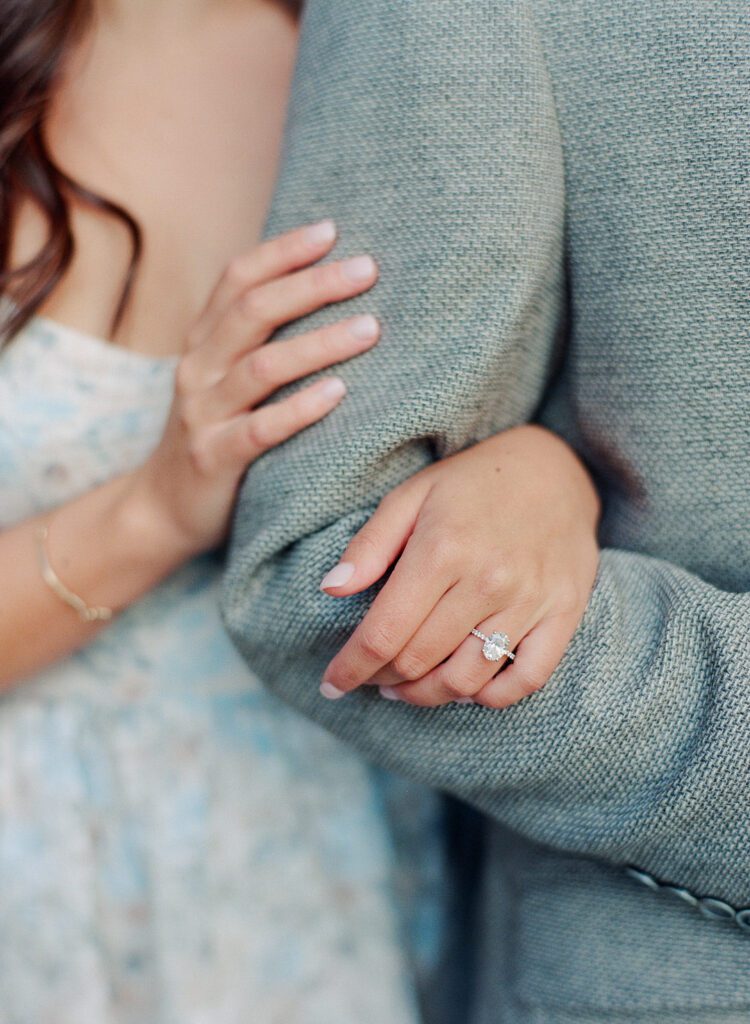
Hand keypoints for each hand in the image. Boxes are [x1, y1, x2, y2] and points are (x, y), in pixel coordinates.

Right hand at [132, 220, 379, 555]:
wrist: (164, 508)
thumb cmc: (216, 433)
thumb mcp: (225, 378)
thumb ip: (259, 340)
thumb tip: (327, 291)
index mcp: (203, 341)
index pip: (238, 278)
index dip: (283, 251)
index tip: (331, 231)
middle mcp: (198, 368)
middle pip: (254, 311)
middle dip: (313, 286)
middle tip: (368, 270)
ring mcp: (203, 414)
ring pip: (263, 366)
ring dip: (320, 343)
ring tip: (371, 329)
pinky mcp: (214, 458)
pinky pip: (260, 429)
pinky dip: (300, 408)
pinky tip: (338, 392)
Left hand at [318, 425, 599, 708]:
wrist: (555, 467)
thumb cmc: (473, 482)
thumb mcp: (412, 495)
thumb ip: (370, 544)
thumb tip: (330, 588)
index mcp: (442, 550)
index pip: (384, 633)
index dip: (351, 668)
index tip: (331, 684)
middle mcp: (487, 581)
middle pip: (419, 661)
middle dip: (382, 679)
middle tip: (370, 676)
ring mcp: (530, 601)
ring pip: (465, 680)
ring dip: (426, 695)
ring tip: (406, 687)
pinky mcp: (563, 614)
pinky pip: (526, 679)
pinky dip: (489, 698)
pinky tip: (463, 688)